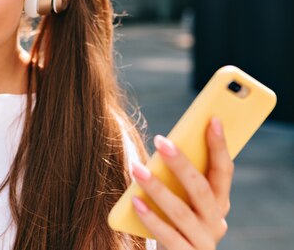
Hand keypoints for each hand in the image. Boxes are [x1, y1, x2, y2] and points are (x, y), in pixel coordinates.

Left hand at [130, 118, 233, 249]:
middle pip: (201, 189)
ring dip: (158, 188)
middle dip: (182, 164)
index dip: (220, 146)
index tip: (212, 120)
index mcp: (219, 202)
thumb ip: (180, 177)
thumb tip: (165, 144)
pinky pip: (169, 236)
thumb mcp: (182, 198)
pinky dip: (151, 218)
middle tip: (161, 141)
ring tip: (136, 168)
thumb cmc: (173, 219)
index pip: (224, 171)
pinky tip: (135, 202)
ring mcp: (202, 241)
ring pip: (182, 212)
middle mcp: (215, 222)